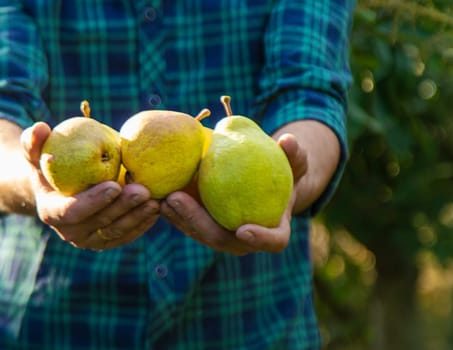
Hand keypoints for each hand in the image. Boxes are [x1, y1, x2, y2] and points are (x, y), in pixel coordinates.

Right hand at [21, 122, 159, 250]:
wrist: (59, 186)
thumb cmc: (50, 163)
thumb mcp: (37, 151)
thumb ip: (34, 141)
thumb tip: (40, 128)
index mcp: (51, 212)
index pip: (72, 211)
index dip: (94, 201)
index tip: (115, 184)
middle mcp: (69, 232)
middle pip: (99, 223)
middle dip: (123, 207)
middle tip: (143, 190)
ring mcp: (89, 240)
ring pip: (116, 232)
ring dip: (137, 217)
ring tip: (155, 199)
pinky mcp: (107, 241)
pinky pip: (126, 234)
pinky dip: (142, 223)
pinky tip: (158, 208)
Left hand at [160, 134, 306, 255]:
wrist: (265, 181)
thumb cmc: (284, 171)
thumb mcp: (294, 162)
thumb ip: (295, 155)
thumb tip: (288, 141)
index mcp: (274, 230)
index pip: (272, 242)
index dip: (260, 240)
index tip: (243, 229)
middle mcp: (246, 241)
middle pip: (222, 240)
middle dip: (197, 223)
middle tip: (178, 200)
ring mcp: (223, 237)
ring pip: (199, 234)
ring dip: (178, 218)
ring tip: (162, 198)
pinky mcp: (204, 227)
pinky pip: (187, 223)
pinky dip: (173, 211)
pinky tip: (157, 195)